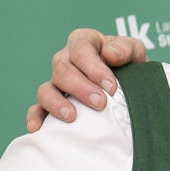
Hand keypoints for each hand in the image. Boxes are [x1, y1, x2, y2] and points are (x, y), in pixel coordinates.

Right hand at [24, 29, 146, 131]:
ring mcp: (56, 82)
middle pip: (63, 70)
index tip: (111, 86)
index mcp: (83, 42)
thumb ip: (126, 48)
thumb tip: (110, 55)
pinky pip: (37, 109)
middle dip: (80, 88)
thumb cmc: (128, 64)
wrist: (129, 83)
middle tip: (100, 103)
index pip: (81, 50)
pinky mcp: (51, 102)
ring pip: (46, 89)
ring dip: (57, 103)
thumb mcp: (134, 51)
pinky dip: (35, 117)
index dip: (94, 68)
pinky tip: (37, 129)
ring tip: (72, 116)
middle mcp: (64, 60)